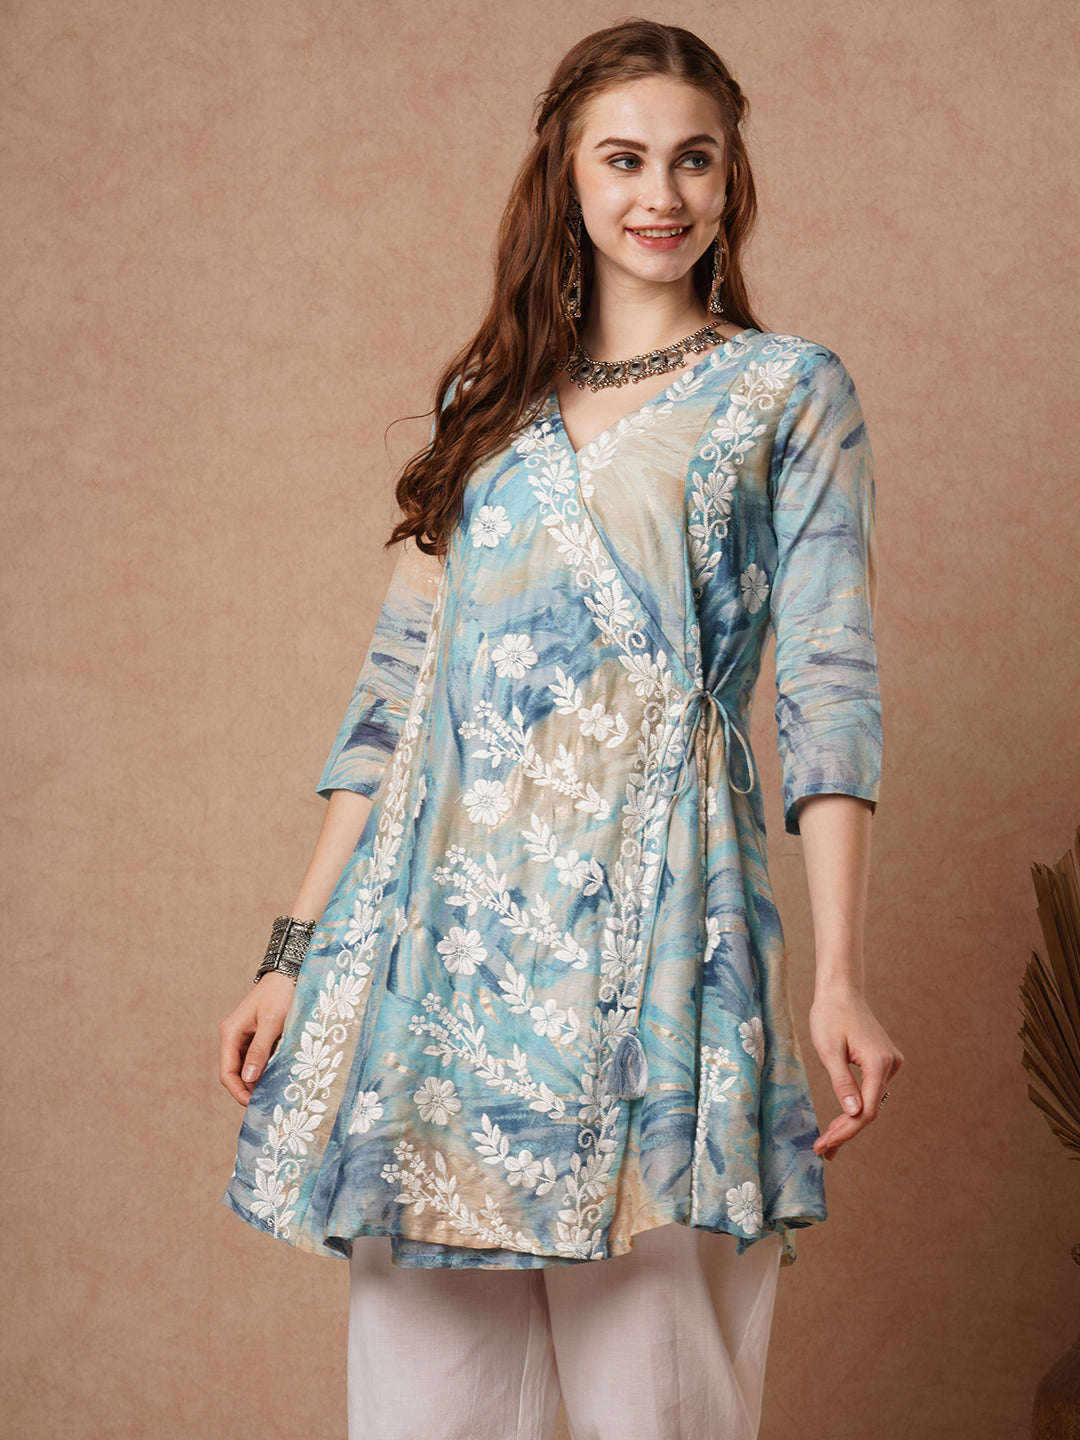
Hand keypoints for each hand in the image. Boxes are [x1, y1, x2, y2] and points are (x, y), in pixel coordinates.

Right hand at [218, 973, 295, 1105]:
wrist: (289, 973)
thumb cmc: (280, 994)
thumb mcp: (273, 1022)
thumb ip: (260, 1050)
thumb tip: (248, 1079)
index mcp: (231, 1033)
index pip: (227, 1072)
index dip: (238, 1091)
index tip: (253, 1105)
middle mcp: (233, 1037)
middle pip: (234, 1073)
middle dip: (247, 1090)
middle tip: (266, 1105)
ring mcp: (244, 1037)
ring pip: (245, 1067)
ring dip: (256, 1081)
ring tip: (272, 1095)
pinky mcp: (256, 1036)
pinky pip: (255, 1059)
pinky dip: (263, 1070)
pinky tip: (276, 1078)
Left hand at [808, 988, 902, 1159]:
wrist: (840, 991)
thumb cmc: (830, 1015)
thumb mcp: (828, 1050)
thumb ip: (842, 1082)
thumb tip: (854, 1114)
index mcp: (878, 1064)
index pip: (866, 1111)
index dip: (846, 1132)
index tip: (825, 1147)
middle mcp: (890, 1065)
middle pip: (870, 1110)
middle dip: (845, 1131)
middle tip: (823, 1151)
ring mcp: (890, 1063)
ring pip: (871, 1102)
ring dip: (850, 1121)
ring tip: (828, 1141)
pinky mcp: (885, 1061)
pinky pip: (871, 1091)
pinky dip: (856, 1106)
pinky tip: (841, 1120)